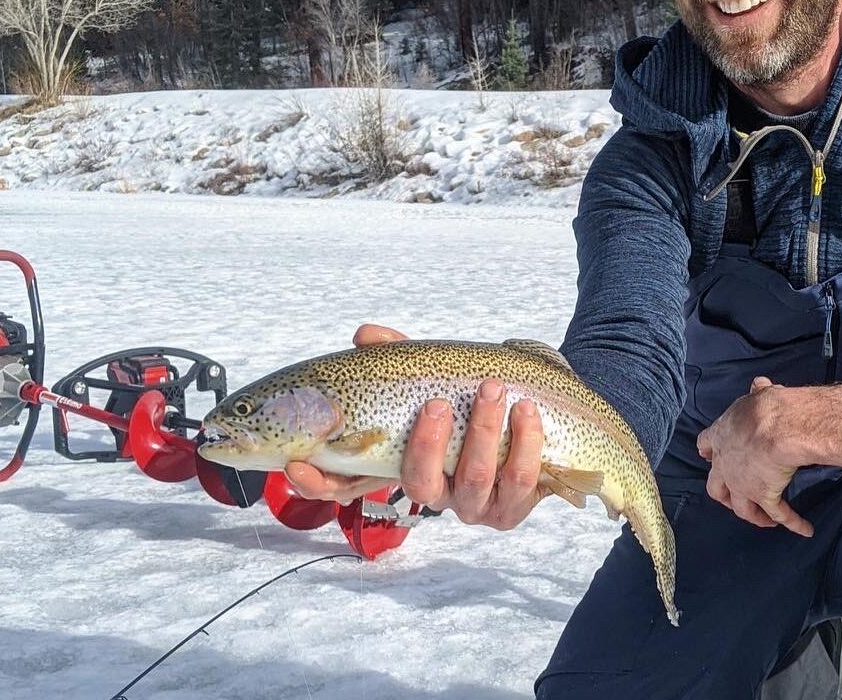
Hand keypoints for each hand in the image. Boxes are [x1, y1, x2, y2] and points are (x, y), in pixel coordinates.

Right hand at [285, 323, 549, 530]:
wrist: (542, 412)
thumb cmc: (472, 395)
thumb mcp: (432, 371)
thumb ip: (397, 356)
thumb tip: (365, 335)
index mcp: (403, 465)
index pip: (347, 486)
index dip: (318, 483)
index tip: (299, 462)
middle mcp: (435, 491)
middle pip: (419, 485)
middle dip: (428, 445)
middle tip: (438, 404)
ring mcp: (474, 504)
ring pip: (473, 481)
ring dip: (484, 432)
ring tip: (493, 389)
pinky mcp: (513, 505)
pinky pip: (520, 480)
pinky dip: (524, 442)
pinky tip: (525, 409)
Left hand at [697, 377, 812, 535]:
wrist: (778, 427)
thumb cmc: (766, 407)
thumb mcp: (758, 395)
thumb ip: (757, 393)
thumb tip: (760, 384)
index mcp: (721, 435)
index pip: (705, 444)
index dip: (708, 451)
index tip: (706, 456)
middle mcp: (726, 464)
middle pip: (715, 487)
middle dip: (724, 496)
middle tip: (733, 500)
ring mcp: (742, 484)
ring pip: (742, 508)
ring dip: (754, 516)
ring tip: (766, 521)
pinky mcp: (763, 496)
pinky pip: (780, 514)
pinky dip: (793, 522)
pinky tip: (805, 529)